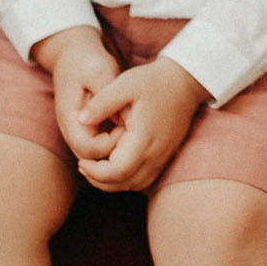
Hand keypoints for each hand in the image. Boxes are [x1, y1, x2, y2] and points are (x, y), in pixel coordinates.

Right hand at [33, 26, 121, 162]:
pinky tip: (128, 127)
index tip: (126, 127)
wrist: (73, 51)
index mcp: (69, 118)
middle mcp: (70, 129)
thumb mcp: (100, 71)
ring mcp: (77, 129)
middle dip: (113, 151)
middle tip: (132, 131)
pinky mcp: (87, 126)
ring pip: (95, 155)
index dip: (109, 145)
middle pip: (91, 159)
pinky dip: (113, 141)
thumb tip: (121, 122)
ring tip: (131, 129)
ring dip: (114, 148)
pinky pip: (99, 145)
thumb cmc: (87, 60)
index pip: (87, 150)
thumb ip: (108, 98)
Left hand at [74, 58, 209, 192]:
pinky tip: (115, 164)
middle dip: (100, 180)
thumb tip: (80, 120)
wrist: (186, 81)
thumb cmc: (154, 80)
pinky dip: (127, 179)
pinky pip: (145, 178)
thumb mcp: (125, 84)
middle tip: (83, 165)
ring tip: (95, 167)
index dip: (95, 172)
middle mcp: (156, 153)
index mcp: (144, 138)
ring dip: (113, 182)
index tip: (81, 161)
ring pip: (135, 184)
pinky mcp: (165, 155)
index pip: (117, 171)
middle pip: (125, 183)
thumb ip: (101, 103)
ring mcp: (163, 156)